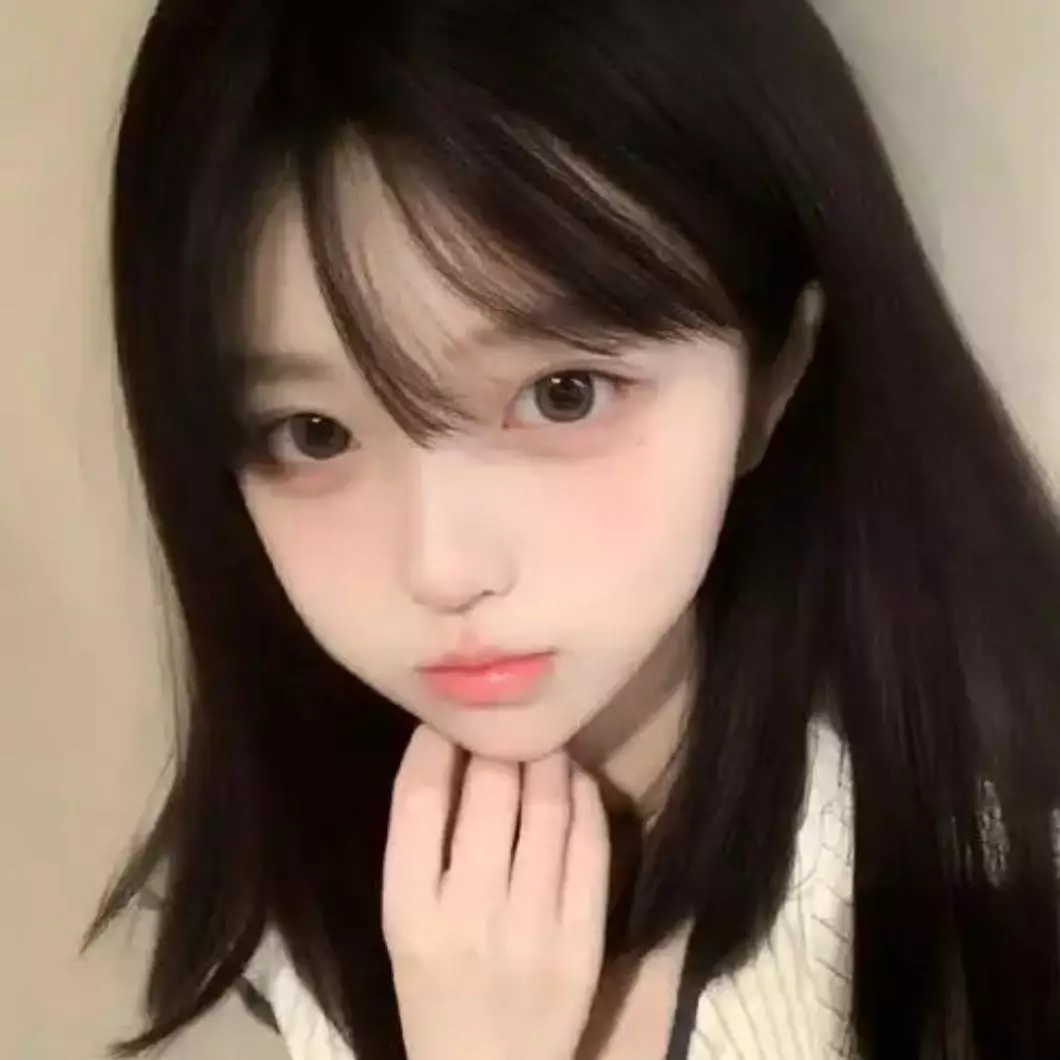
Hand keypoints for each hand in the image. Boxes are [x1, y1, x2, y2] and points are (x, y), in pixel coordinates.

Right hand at [382, 725, 609, 1059]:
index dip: (435, 744)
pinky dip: (586, 799)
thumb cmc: (435, 993)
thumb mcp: (405, 924)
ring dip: (548, 759)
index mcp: (409, 912)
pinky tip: (577, 783)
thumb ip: (422, 847)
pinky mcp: (583, 941)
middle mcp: (468, 915)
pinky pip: (591, 847)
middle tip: (506, 725)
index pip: (419, 800)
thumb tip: (452, 751)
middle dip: (500, 742)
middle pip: (489, 792)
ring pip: (547, 810)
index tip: (447, 720)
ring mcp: (532, 929)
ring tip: (545, 743)